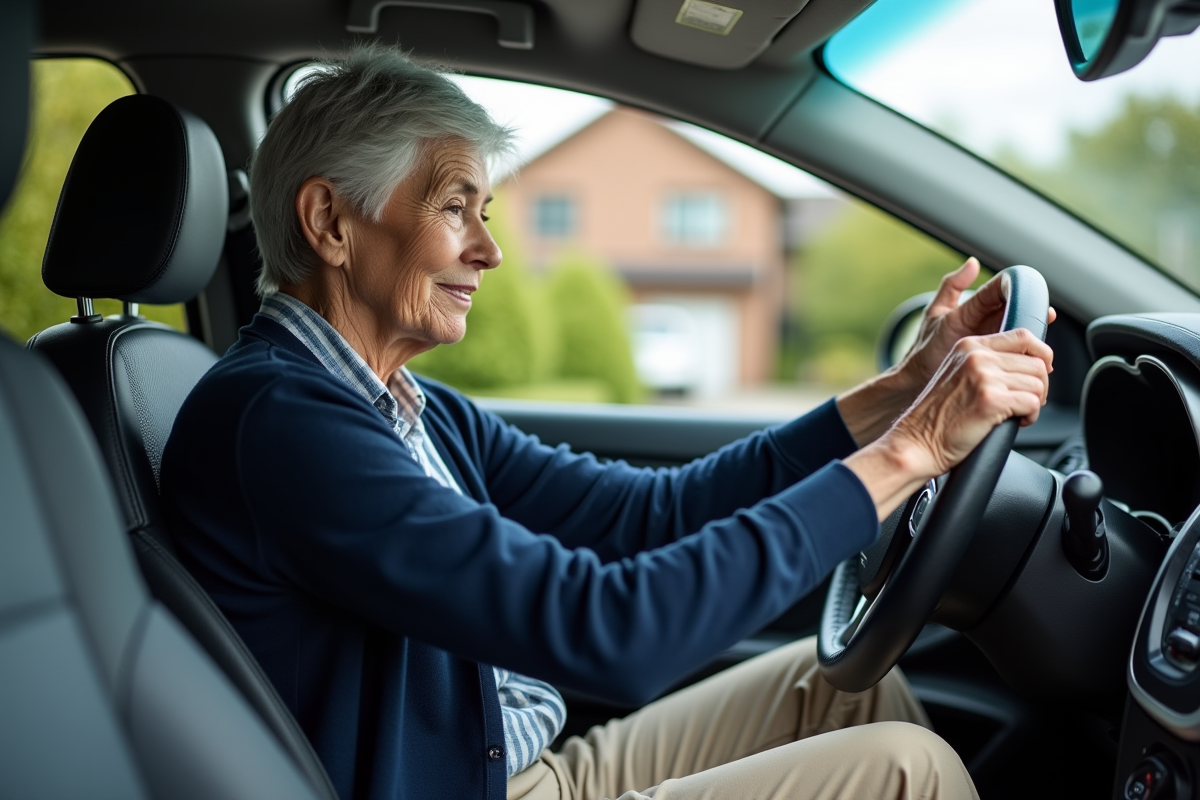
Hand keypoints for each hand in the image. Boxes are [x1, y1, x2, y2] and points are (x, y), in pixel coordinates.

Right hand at [837, 258, 1054, 446]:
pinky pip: (1033, 403)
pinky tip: (1015, 423)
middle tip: (1025, 402)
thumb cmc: (939, 416)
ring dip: (1034, 403)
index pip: (1023, 335)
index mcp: (970, 345)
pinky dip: (1030, 417)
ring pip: (1038, 384)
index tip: (1036, 374)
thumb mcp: (959, 374)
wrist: (918, 441)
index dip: (1041, 356)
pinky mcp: (991, 400)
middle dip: (1039, 386)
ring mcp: (984, 376)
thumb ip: (987, 362)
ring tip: (1016, 414)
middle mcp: (977, 356)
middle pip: (1037, 363)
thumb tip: (1032, 364)